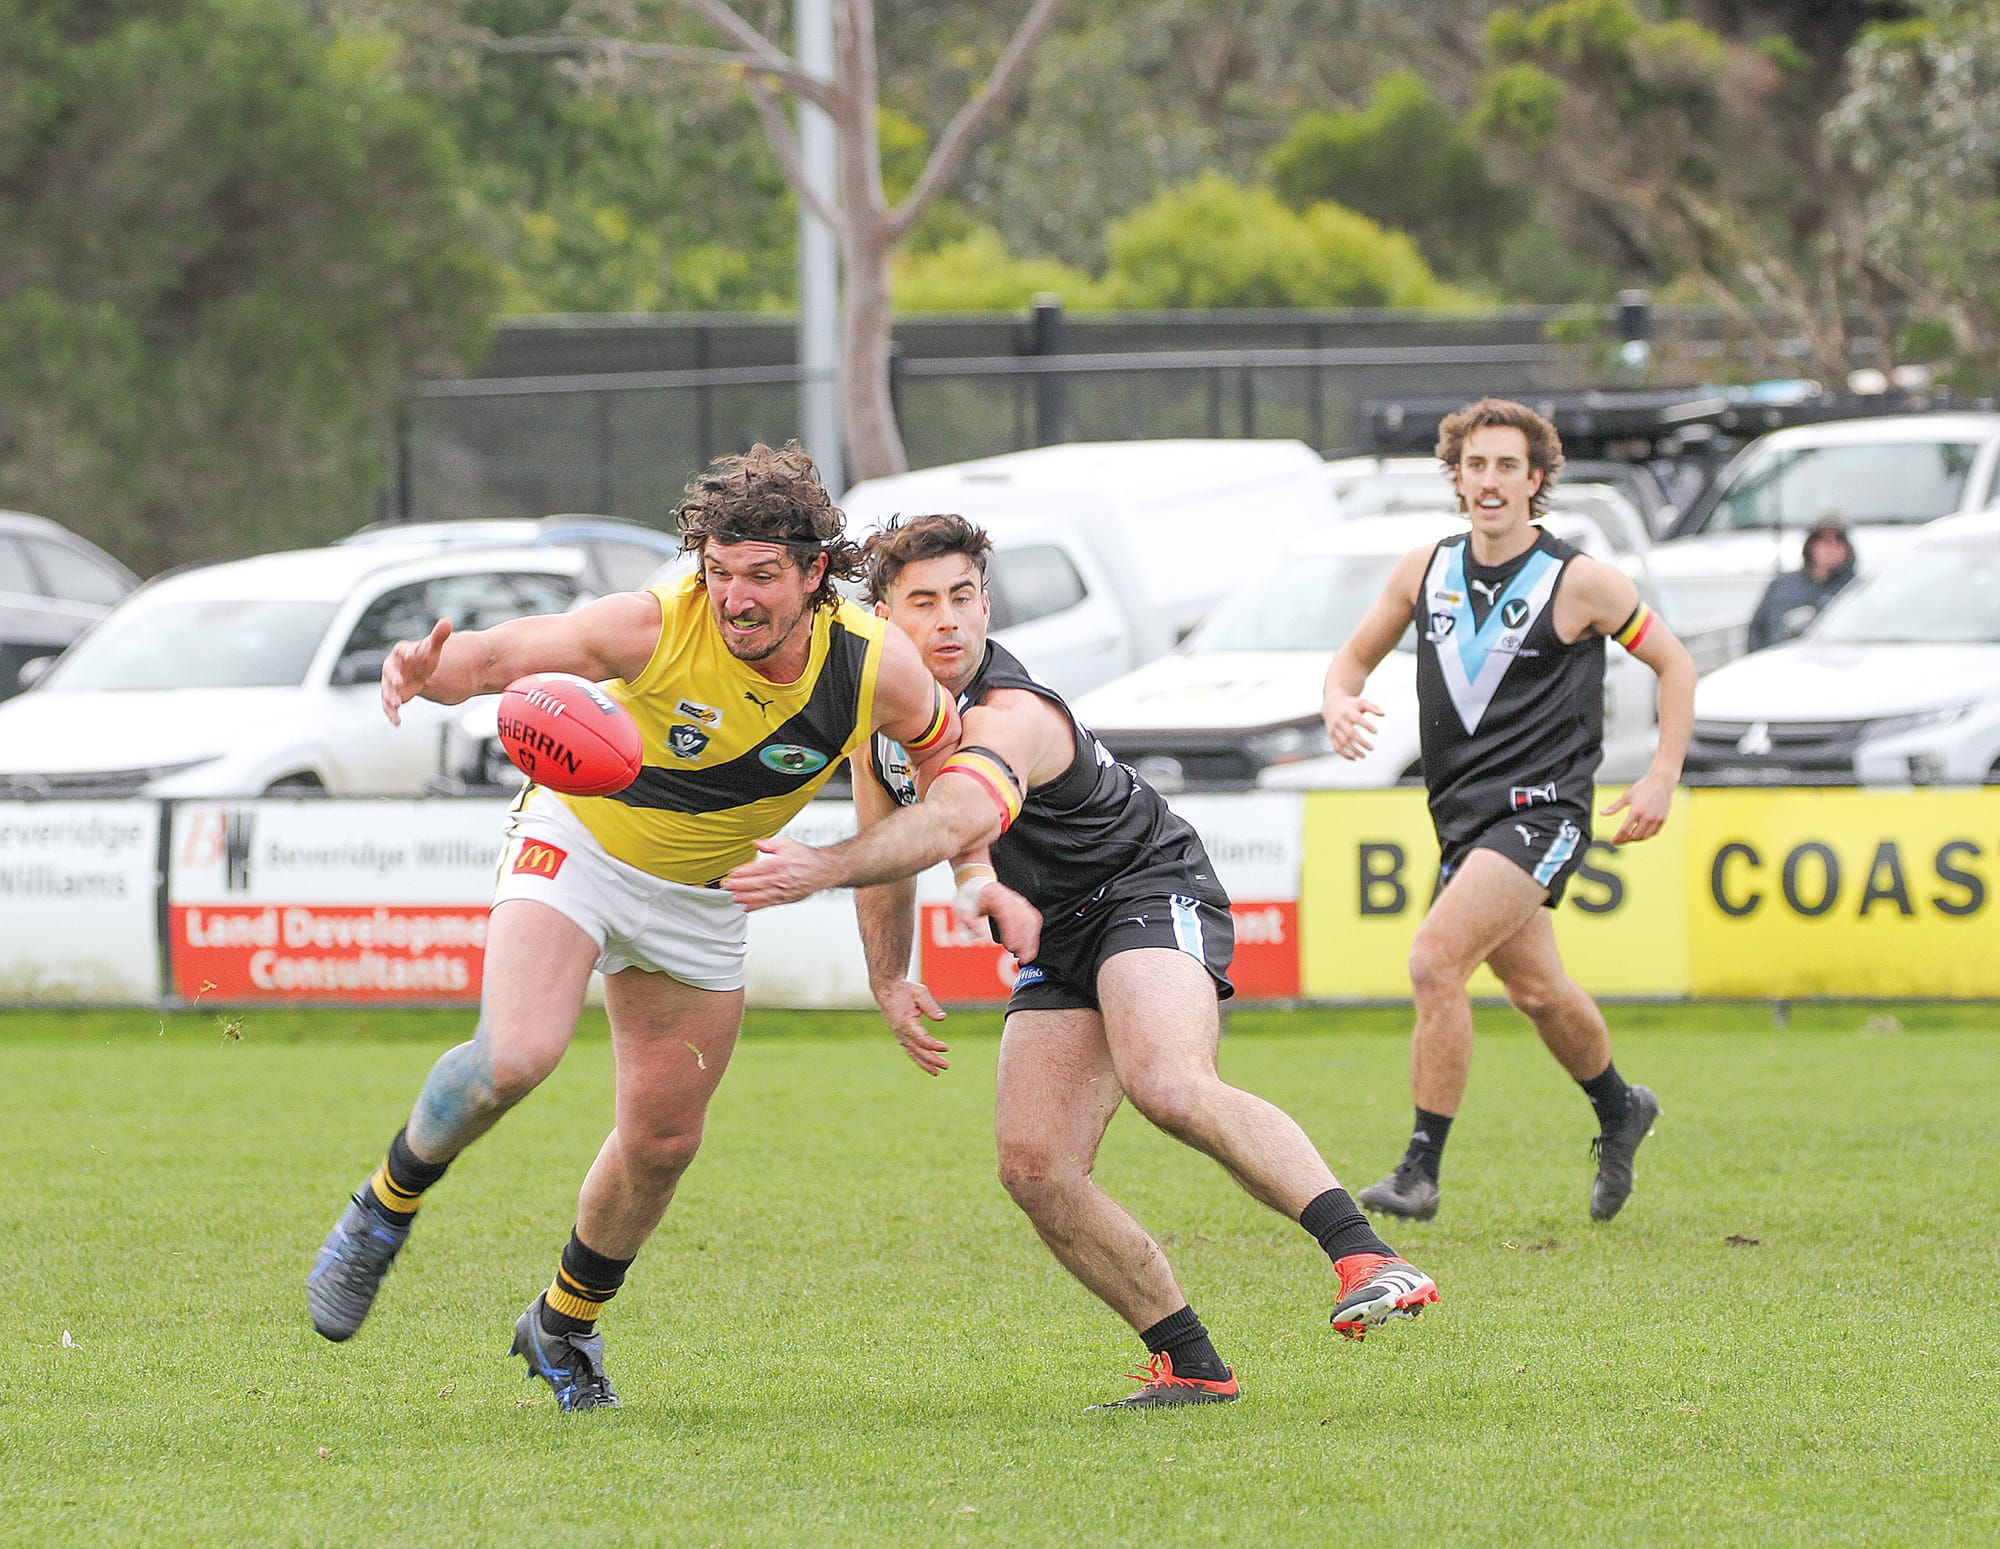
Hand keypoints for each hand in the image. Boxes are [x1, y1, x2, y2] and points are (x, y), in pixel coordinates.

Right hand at [381, 619, 451, 725]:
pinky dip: (391, 714)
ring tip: (396, 705)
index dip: (404, 655)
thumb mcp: (433, 649)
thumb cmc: (425, 658)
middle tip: (397, 683)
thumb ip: (439, 636)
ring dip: (390, 697)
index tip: (410, 657)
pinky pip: (389, 705)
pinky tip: (397, 722)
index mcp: (402, 652)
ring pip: (387, 690)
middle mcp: (393, 667)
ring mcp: (392, 683)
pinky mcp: (394, 696)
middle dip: (392, 678)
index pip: (401, 651)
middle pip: (389, 671)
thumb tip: (447, 622)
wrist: (422, 672)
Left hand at [722, 836, 838, 910]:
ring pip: (762, 896)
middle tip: (727, 886)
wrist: (824, 870)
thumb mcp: (787, 844)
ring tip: (734, 898)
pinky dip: (757, 906)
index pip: (759, 868)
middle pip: (757, 884)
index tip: (732, 873)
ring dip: (746, 898)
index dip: (744, 871)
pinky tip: (746, 907)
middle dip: (740, 886)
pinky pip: (769, 904)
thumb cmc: (806, 857)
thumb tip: (756, 843)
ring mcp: (784, 891)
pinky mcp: (786, 899)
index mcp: (781, 864)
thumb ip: (770, 844)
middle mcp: (782, 879)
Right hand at [873, 978, 949, 1074]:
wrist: (887, 989)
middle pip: (917, 1050)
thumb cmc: (905, 990)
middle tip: (946, 1066)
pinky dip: (918, 1058)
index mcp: (906, 1022)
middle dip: (931, 1060)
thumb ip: (930, 1006)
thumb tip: (942, 1018)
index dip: (933, 1046)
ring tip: (936, 1073)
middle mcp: (901, 1032)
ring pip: (912, 1053)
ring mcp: (899, 1035)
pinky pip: (909, 1050)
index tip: (946, 1048)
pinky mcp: (900, 1035)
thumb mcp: (920, 993)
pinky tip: (926, 1064)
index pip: (921, 1039)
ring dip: (924, 1063)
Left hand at [960, 879, 1040, 964]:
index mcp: (995, 896)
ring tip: (1026, 956)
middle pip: (1023, 919)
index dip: (1011, 931)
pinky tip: (1030, 946)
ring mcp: (1019, 902)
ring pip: (1031, 920)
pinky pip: (1033, 920)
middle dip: (1025, 940)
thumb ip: (968, 923)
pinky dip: (1033, 934)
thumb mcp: (961, 909)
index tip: (1011, 947)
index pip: (1008, 914)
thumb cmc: (970, 899)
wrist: (977, 887)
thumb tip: (979, 936)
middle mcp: (1011, 898)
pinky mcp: (1023, 907)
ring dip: (1031, 940)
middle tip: (1022, 958)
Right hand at [1323, 691, 1384, 759]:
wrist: (1332, 704)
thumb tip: (1383, 714)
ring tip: (1364, 756)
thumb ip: (1373, 707)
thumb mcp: (1361, 702)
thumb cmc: (1351, 705)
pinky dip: (1344, 754)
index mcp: (1349, 712)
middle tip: (1371, 748)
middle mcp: (1341, 721)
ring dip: (1354, 750)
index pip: (1358, 719)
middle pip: (1350, 733)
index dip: (1366, 725)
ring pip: (1343, 742)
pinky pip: (1337, 747)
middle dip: (1361, 742)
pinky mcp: (1332, 735)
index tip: (1375, 731)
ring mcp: (1335, 729)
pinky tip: (1354, 759)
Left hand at [1600, 771, 1675, 844]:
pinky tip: (1641, 833)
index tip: (1613, 841)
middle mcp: (1647, 817)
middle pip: (1634, 836)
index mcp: (1636, 812)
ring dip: (1636, 839)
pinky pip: (1654, 833)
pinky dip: (1646, 835)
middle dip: (1625, 840)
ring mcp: (1656, 819)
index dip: (1617, 838)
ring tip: (1629, 837)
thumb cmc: (1644, 787)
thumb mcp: (1626, 796)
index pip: (1624, 831)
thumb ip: (1614, 807)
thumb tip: (1602, 813)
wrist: (1661, 781)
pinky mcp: (1663, 819)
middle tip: (1620, 840)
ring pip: (1644, 836)